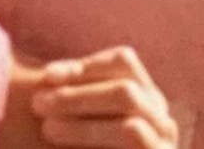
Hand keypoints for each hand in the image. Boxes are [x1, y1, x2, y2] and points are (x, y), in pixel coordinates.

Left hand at [30, 46, 178, 146]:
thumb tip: (47, 78)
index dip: (85, 65)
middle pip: (126, 92)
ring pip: (131, 128)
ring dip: (84, 128)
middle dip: (78, 95)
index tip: (47, 75)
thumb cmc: (86, 147)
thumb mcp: (86, 122)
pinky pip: (135, 147)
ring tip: (48, 130)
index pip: (124, 63)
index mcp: (147, 97)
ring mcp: (165, 148)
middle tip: (38, 104)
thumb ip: (76, 101)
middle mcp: (163, 121)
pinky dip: (95, 146)